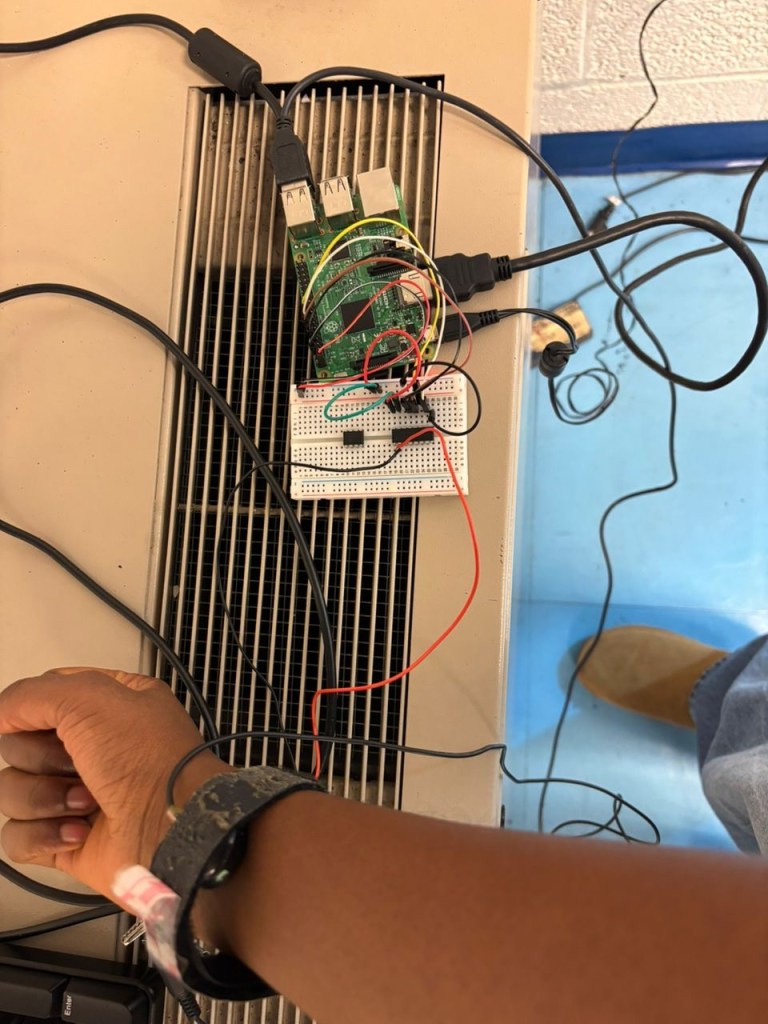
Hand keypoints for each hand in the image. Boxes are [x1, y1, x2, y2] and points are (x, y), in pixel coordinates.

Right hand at [0, 667, 228, 899]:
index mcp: (107, 705)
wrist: (171, 832)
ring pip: (12, 790)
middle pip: (18, 745)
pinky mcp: (65, 837)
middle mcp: (92, 747)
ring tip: (86, 802)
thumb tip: (1, 711)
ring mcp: (76, 793)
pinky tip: (78, 830)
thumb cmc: (151, 762)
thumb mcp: (93, 699)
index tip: (30, 721)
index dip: (28, 710)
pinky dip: (42, 834)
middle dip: (41, 758)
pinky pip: (16, 836)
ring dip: (44, 797)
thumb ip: (33, 694)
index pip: (42, 695)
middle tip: (77, 764)